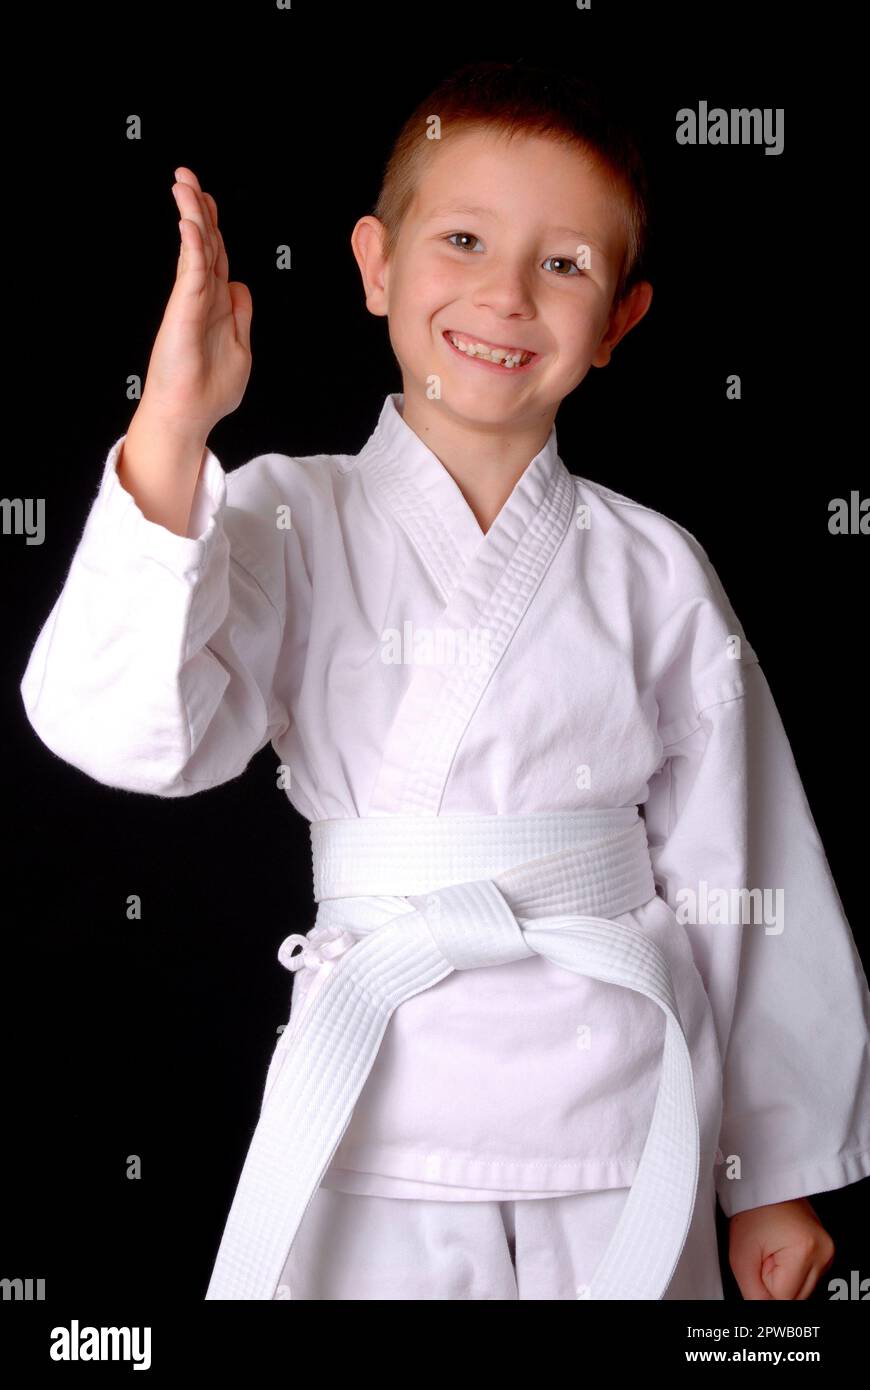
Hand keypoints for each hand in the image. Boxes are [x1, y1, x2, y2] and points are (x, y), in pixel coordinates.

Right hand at [138, 166, 252, 436]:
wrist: (190, 414)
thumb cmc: (210, 390)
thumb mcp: (241, 348)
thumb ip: (240, 316)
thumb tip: (240, 288)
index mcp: (216, 305)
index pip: (217, 256)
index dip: (214, 227)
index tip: (208, 200)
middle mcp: (203, 298)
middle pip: (205, 244)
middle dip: (198, 209)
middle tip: (188, 177)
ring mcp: (192, 301)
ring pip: (197, 249)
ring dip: (192, 214)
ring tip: (183, 183)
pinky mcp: (185, 309)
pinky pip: (194, 268)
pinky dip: (195, 243)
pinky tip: (191, 220)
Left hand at [728, 1197, 834, 1298]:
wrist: (763, 1183)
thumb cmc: (751, 1210)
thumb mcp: (741, 1255)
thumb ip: (752, 1292)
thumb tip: (760, 1307)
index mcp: (806, 1250)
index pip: (783, 1298)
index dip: (763, 1287)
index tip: (756, 1266)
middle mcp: (824, 1252)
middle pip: (797, 1297)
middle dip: (775, 1285)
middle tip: (763, 1256)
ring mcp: (828, 1252)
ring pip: (803, 1290)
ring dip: (784, 1280)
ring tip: (772, 1251)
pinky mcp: (826, 1251)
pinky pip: (808, 1278)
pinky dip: (792, 1272)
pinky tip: (782, 1251)